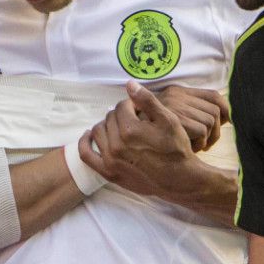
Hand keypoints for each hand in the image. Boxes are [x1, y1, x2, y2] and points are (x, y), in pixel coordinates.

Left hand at [78, 82, 198, 198]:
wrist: (179, 179)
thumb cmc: (176, 149)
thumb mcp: (168, 120)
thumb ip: (147, 101)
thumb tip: (129, 84)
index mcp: (131, 130)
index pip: (121, 106)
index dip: (131, 105)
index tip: (140, 109)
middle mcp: (117, 145)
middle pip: (110, 118)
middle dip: (121, 114)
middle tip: (134, 119)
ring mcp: (110, 160)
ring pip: (98, 131)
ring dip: (107, 125)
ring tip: (120, 127)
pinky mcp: (108, 172)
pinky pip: (86, 154)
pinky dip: (84, 142)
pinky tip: (89, 134)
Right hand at [153, 85, 229, 151]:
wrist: (136, 145)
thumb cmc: (158, 138)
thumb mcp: (172, 119)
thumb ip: (193, 113)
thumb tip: (226, 117)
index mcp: (178, 92)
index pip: (214, 96)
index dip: (226, 110)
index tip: (227, 122)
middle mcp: (176, 96)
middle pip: (215, 110)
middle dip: (216, 130)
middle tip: (206, 143)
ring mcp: (175, 107)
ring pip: (209, 122)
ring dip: (207, 138)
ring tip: (196, 146)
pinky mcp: (175, 120)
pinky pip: (202, 131)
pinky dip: (200, 143)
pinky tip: (191, 149)